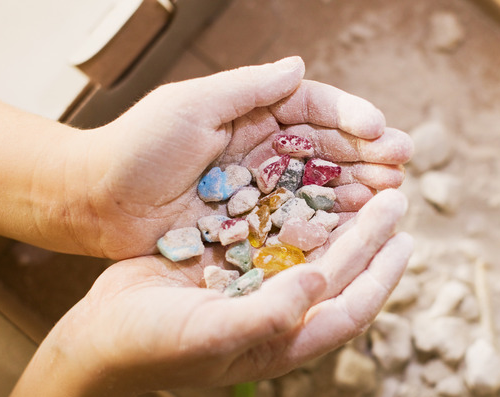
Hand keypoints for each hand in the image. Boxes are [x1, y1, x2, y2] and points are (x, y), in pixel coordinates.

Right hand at [48, 190, 411, 390]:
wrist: (100, 334)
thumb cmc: (150, 346)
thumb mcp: (208, 335)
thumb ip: (268, 315)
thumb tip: (321, 280)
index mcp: (284, 342)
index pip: (350, 309)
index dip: (381, 276)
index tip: (405, 240)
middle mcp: (282, 314)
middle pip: (341, 272)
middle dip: (371, 235)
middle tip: (395, 196)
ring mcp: (261, 288)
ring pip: (317, 250)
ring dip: (344, 220)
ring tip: (369, 186)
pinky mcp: (238, 264)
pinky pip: (283, 234)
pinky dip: (302, 212)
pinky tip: (315, 186)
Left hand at [74, 56, 411, 258]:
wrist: (96, 203)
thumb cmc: (137, 146)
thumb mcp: (191, 106)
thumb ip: (248, 89)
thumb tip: (298, 67)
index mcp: (251, 114)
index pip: (312, 109)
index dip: (349, 117)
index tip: (380, 128)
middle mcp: (263, 149)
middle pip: (327, 148)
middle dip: (367, 154)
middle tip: (402, 163)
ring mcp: (261, 189)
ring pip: (321, 186)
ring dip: (358, 188)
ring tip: (392, 194)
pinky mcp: (254, 225)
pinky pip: (300, 222)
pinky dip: (331, 224)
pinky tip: (360, 226)